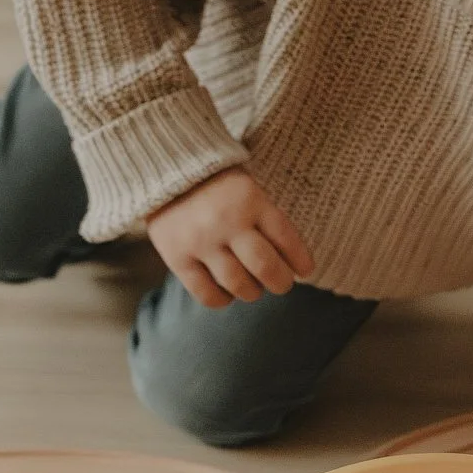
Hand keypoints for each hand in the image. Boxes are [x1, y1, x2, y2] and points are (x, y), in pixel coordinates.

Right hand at [146, 168, 312, 309]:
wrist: (167, 172)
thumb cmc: (219, 186)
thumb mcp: (249, 189)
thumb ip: (267, 219)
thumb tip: (292, 262)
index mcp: (251, 200)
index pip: (286, 238)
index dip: (300, 260)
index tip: (305, 271)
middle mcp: (227, 221)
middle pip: (265, 266)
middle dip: (280, 282)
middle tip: (281, 284)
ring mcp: (201, 241)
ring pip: (238, 284)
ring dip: (252, 292)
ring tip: (253, 287)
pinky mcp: (177, 257)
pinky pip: (206, 293)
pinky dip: (222, 299)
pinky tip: (227, 293)